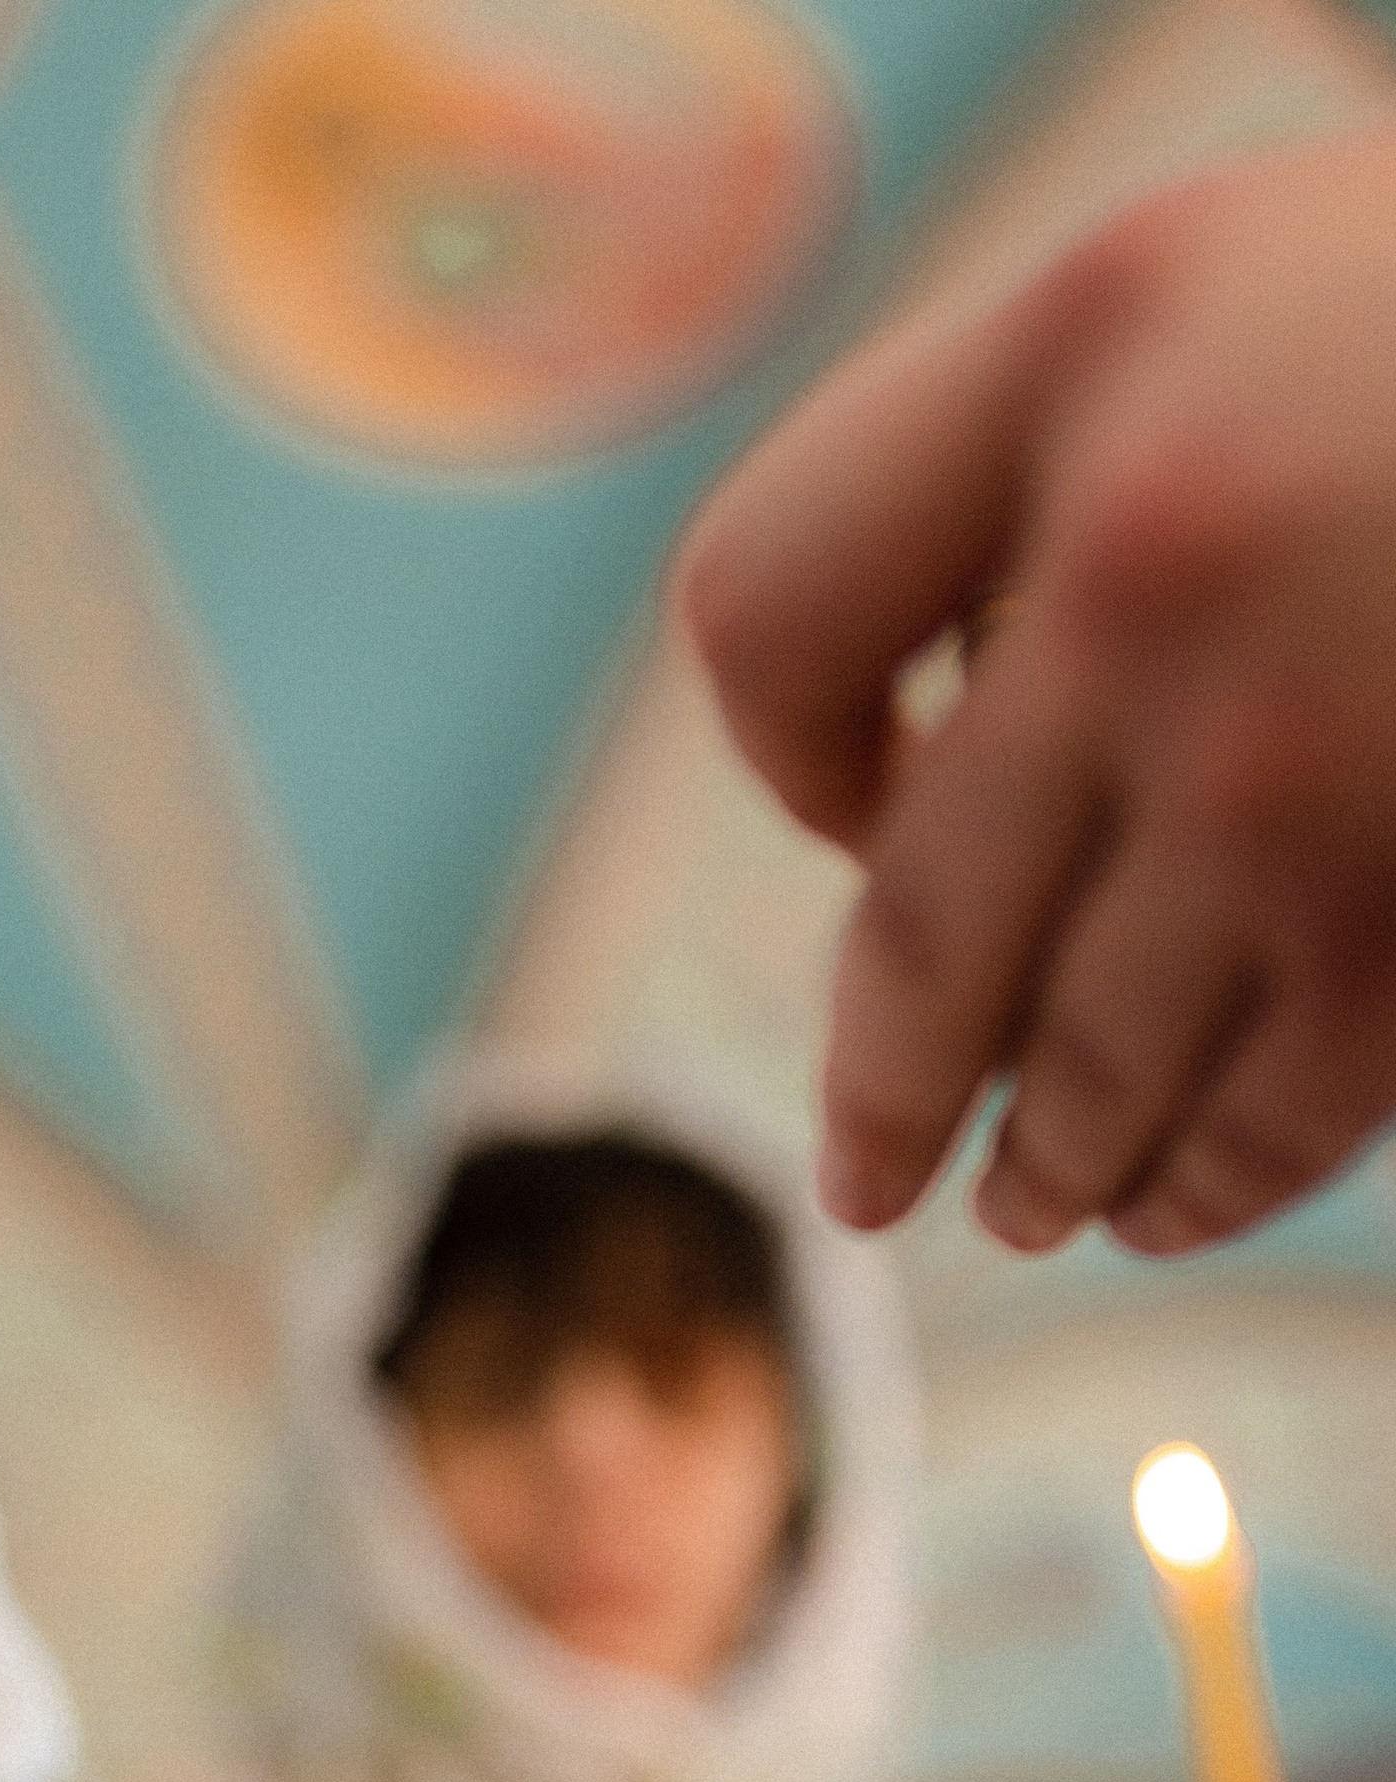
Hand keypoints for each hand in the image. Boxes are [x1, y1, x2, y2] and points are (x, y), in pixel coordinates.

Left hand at [677, 127, 1395, 1253]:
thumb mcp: (1216, 283)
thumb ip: (1030, 466)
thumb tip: (895, 787)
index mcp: (1078, 356)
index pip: (773, 612)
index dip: (787, 736)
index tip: (852, 799)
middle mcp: (1162, 565)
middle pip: (921, 930)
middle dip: (886, 1088)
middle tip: (868, 1178)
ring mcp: (1301, 764)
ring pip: (1085, 1067)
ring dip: (1046, 1164)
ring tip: (1031, 1204)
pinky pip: (1276, 1112)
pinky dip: (1206, 1183)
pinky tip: (1175, 1204)